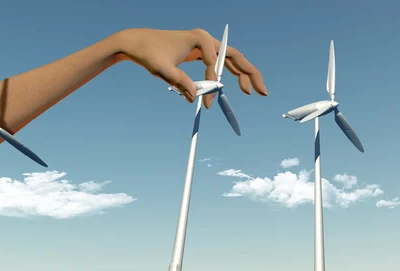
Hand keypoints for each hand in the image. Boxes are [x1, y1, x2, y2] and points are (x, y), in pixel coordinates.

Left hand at [113, 28, 267, 107]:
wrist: (137, 43)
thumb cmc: (148, 52)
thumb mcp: (163, 70)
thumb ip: (180, 82)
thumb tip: (195, 97)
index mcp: (200, 38)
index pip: (214, 64)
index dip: (213, 85)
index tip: (206, 103)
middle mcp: (207, 40)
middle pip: (236, 57)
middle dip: (249, 75)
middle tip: (262, 92)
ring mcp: (206, 46)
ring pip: (232, 61)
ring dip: (244, 76)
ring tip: (255, 91)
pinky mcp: (201, 53)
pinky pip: (221, 65)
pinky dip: (231, 75)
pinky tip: (241, 84)